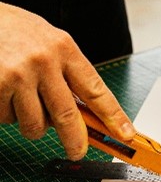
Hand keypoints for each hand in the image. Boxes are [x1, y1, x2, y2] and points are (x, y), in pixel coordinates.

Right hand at [0, 2, 134, 157]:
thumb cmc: (14, 30)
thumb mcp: (48, 42)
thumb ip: (65, 73)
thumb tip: (81, 114)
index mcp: (64, 48)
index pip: (95, 89)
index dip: (113, 116)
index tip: (126, 134)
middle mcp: (44, 61)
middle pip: (68, 116)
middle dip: (75, 141)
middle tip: (78, 151)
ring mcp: (19, 75)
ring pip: (35, 124)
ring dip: (31, 124)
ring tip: (22, 101)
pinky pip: (8, 119)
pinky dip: (6, 114)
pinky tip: (3, 92)